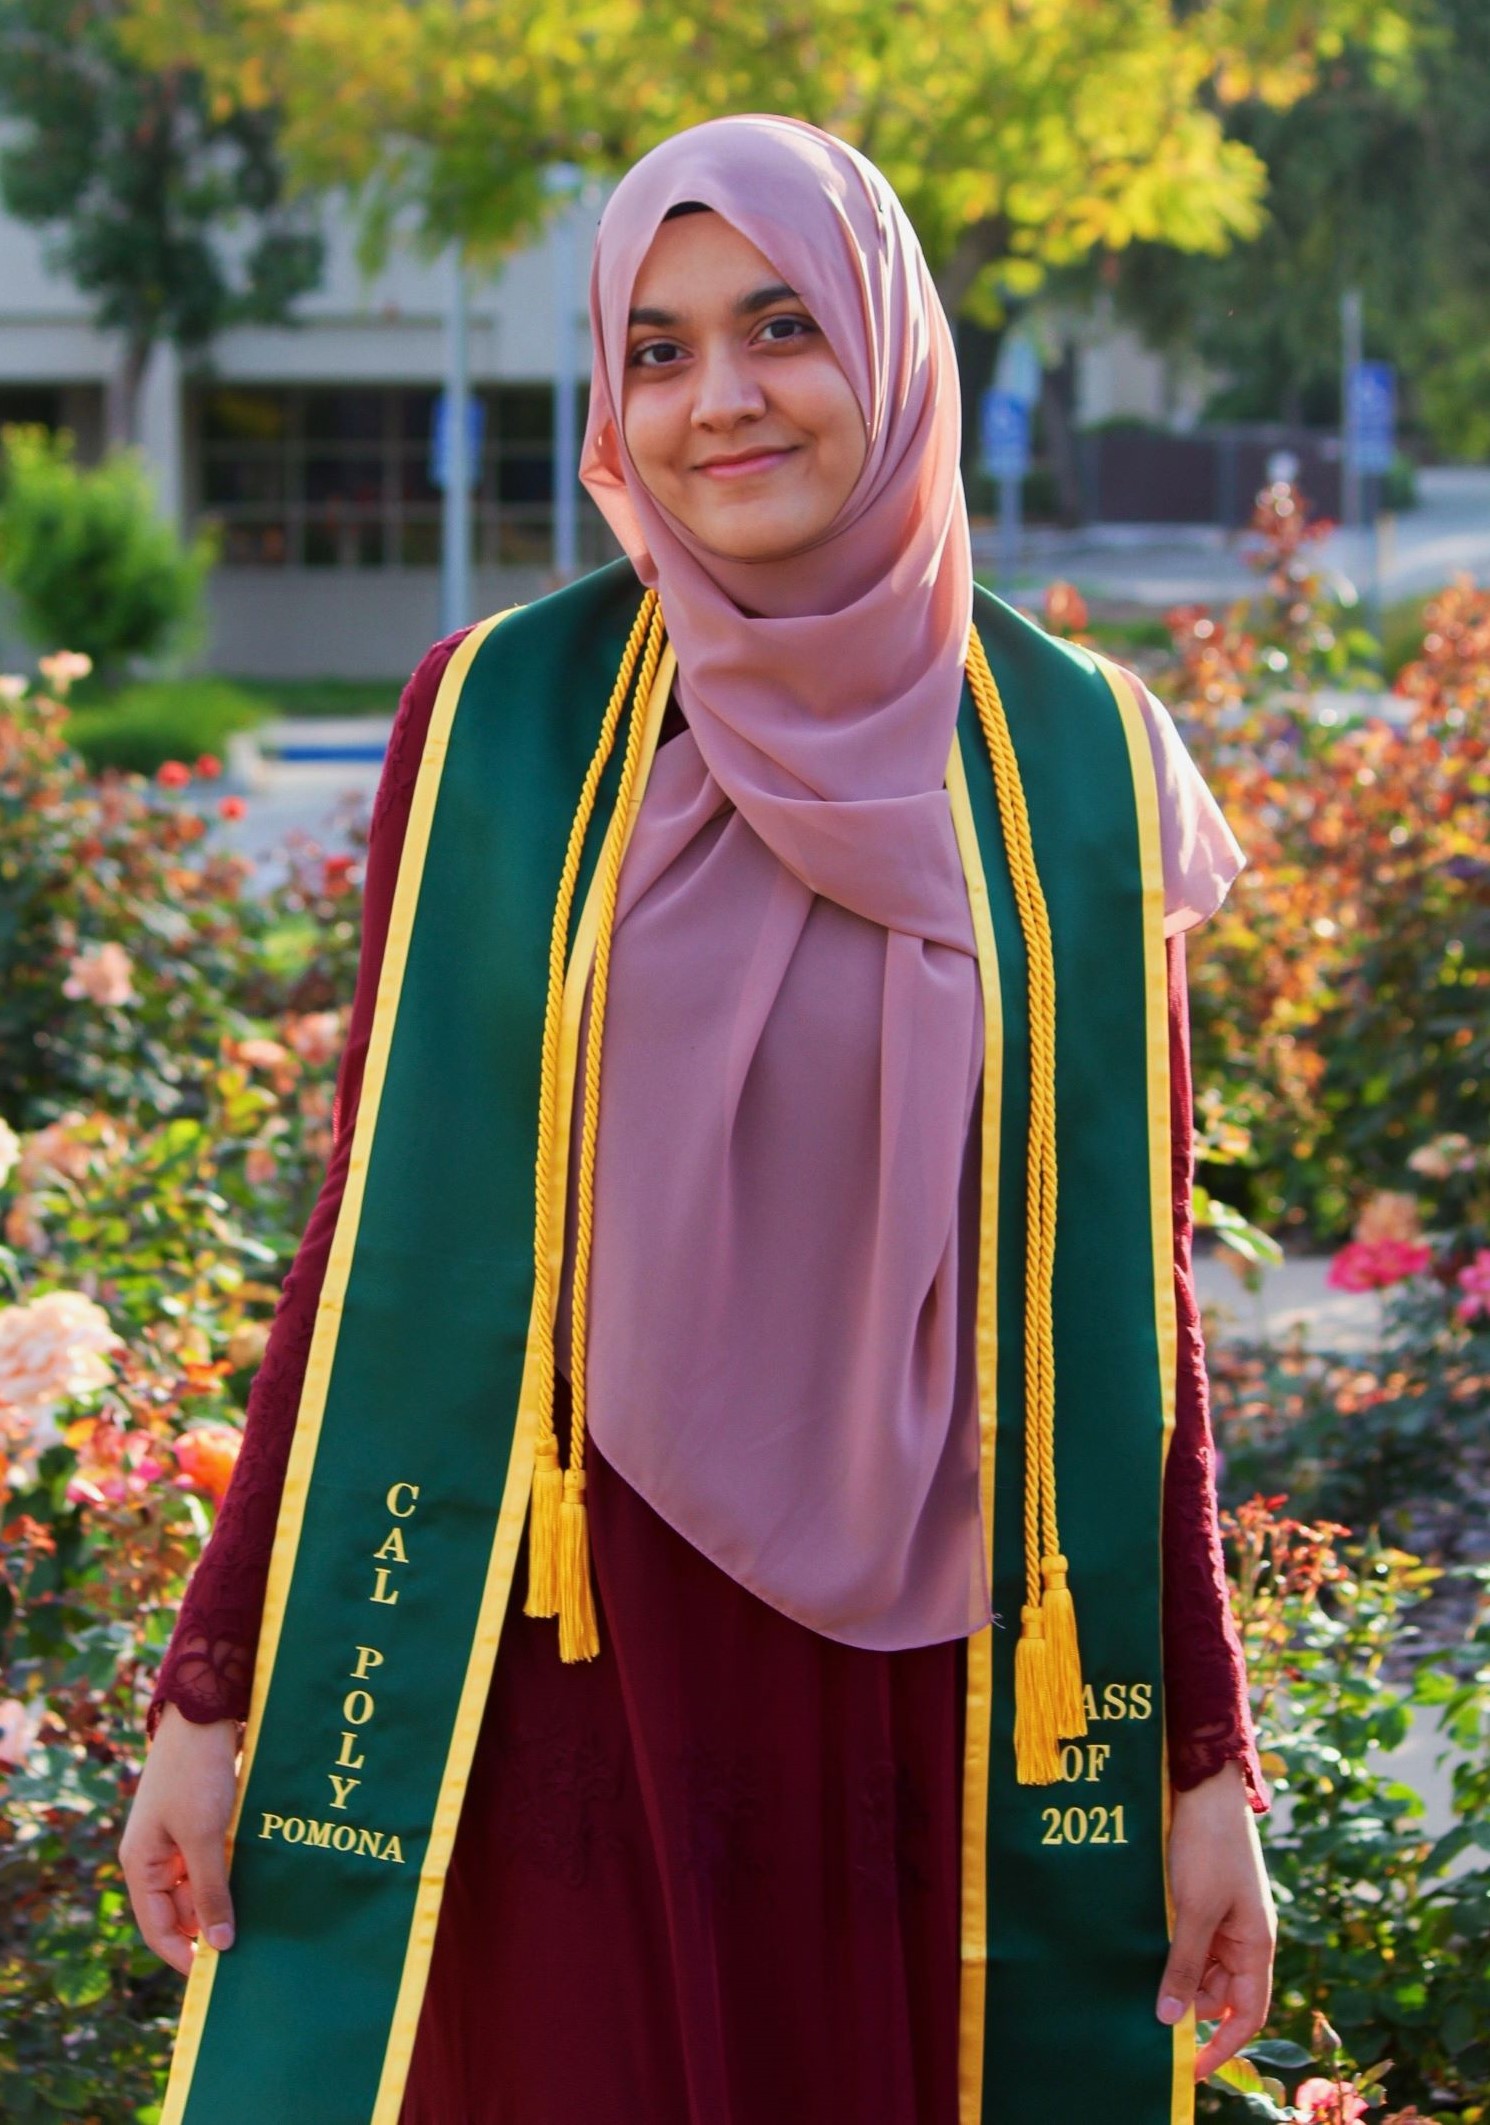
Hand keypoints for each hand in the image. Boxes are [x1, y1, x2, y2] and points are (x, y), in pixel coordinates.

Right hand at [120, 1703, 240, 1975]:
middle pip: (184, 1909)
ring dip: (230, 1895)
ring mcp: (179, 1839)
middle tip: (256, 1944)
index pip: (159, 1930)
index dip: (186, 1956)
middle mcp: (156, 1857)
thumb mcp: (203, 1837)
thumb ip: (210, 1891)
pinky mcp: (203, 1821)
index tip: (218, 1979)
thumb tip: (218, 1946)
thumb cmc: (196, 1774)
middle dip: (214, 1924)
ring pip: (204, 1884)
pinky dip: (236, 1869)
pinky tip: (264, 1879)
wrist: (205, 1712)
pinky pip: (217, 1860)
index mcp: (141, 1865)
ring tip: (266, 1914)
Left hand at [1157, 1758, 1276, 2079]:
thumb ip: (1184, 1964)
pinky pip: (1184, 1940)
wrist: (1202, 1786)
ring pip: (1196, 1966)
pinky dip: (1164, 1950)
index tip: (1192, 2069)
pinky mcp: (1197, 1899)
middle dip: (1186, 2006)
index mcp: (1255, 1945)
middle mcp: (1241, 1937)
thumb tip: (1169, 2020)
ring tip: (1136, 1979)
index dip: (1224, 2046)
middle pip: (1217, 1993)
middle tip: (1145, 2013)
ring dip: (1171, 1975)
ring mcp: (1220, 1918)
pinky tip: (1137, 1951)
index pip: (1247, 2013)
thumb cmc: (1209, 1846)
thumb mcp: (1195, 1909)